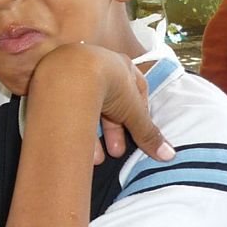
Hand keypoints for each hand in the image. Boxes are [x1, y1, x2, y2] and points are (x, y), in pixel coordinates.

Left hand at [38, 44, 173, 163]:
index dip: (139, 114)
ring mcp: (76, 76)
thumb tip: (169, 155)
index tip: (138, 133)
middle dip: (115, 130)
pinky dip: (75, 130)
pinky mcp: (57, 87)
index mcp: (122, 66)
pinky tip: (78, 149)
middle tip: (117, 152)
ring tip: (97, 160)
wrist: (68, 73)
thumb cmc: (109, 85)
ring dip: (95, 136)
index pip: (136, 90)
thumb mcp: (133, 110)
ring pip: (89, 109)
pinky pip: (70, 111)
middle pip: (111, 103)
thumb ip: (148, 133)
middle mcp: (98, 68)